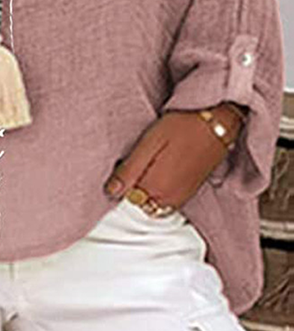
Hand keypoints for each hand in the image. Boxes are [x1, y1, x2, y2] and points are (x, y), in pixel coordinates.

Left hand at [103, 104, 243, 209]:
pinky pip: (165, 202)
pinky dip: (157, 192)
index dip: (118, 187)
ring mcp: (180, 198)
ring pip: (151, 205)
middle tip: (130, 166)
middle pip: (138, 205)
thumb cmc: (183, 128)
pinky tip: (157, 171)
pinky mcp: (188, 194)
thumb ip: (130, 170)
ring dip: (144, 191)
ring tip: (145, 165)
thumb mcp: (150, 142)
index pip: (126, 202)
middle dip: (130, 191)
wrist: (219, 125)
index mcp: (156, 189)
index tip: (118, 171)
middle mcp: (169, 200)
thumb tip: (111, 191)